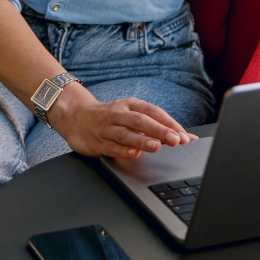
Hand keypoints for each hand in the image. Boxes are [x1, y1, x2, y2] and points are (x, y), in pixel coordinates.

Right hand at [47, 82, 195, 158]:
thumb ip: (155, 126)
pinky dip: (122, 150)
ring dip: (142, 140)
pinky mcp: (96, 141)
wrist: (75, 116)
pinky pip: (111, 146)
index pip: (153, 112)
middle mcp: (119, 114)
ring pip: (126, 133)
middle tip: (176, 140)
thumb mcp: (131, 115)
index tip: (185, 135)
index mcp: (130, 105)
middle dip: (159, 130)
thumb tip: (184, 136)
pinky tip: (133, 154)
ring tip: (157, 147)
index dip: (170, 123)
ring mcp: (106, 127)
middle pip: (141, 121)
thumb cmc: (110, 117)